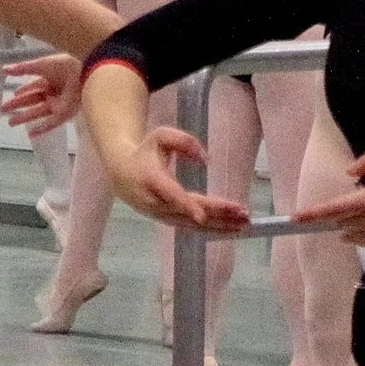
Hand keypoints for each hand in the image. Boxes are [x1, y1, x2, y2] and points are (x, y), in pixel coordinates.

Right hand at [3, 54, 80, 131]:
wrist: (82, 73)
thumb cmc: (63, 66)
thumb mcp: (40, 65)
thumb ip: (22, 68)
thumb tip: (4, 69)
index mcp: (50, 79)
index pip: (34, 86)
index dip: (23, 91)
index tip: (13, 95)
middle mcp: (53, 92)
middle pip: (32, 101)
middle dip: (18, 106)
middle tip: (3, 110)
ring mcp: (58, 104)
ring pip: (38, 113)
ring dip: (24, 118)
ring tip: (10, 122)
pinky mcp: (64, 114)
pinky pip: (51, 123)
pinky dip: (41, 129)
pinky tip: (30, 134)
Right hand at [107, 127, 249, 232]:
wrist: (120, 173)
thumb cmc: (144, 152)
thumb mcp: (160, 136)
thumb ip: (184, 141)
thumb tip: (206, 159)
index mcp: (151, 180)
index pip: (171, 195)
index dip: (186, 206)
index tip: (202, 217)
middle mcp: (155, 202)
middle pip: (188, 213)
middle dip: (217, 215)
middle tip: (243, 214)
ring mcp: (160, 215)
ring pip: (191, 225)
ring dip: (219, 226)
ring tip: (244, 225)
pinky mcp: (166, 220)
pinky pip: (190, 227)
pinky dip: (211, 230)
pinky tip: (230, 229)